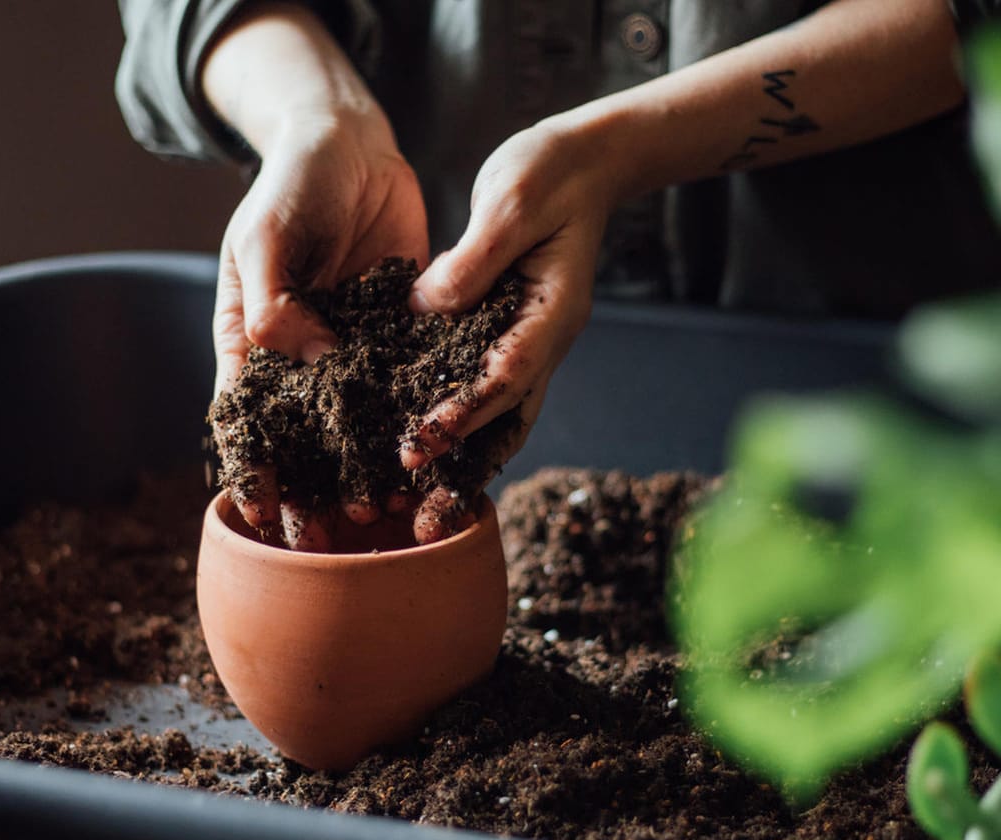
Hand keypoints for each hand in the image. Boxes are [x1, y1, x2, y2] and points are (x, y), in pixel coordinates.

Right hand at [211, 114, 427, 549]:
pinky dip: (414, 426)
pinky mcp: (398, 334)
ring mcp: (350, 348)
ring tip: (384, 517)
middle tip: (329, 539)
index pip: (246, 418)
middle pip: (301, 439)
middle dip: (312, 491)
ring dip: (365, 473)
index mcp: (251, 339)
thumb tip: (301, 358)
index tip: (263, 515)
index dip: (252, 469)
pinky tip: (434, 463)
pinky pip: (406, 388)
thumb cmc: (291, 183)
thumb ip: (273, 298)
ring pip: (356, 426)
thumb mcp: (267, 235)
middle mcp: (300, 355)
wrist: (352, 143)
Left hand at [400, 118, 614, 541]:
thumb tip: (426, 308)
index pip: (505, 376)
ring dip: (461, 465)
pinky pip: (481, 391)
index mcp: (551, 313)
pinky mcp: (505, 333)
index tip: (418, 444)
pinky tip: (418, 455)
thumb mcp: (510, 202)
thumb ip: (473, 259)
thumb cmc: (550, 172)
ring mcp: (527, 342)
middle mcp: (543, 340)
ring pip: (496, 420)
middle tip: (418, 518)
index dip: (462, 414)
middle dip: (462, 470)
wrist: (584, 160)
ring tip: (417, 510)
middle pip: (503, 422)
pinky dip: (456, 428)